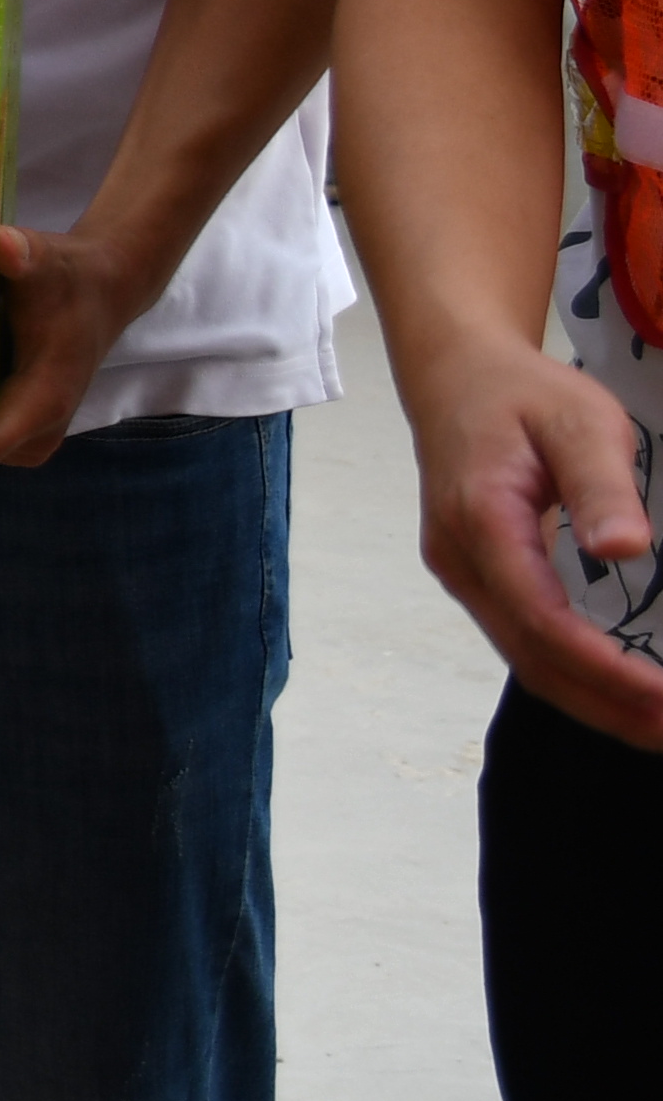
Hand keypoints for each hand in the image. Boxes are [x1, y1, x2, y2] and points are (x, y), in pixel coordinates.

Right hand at [392, 330, 662, 745]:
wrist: (457, 375)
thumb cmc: (522, 393)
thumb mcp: (579, 419)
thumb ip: (601, 485)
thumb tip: (627, 549)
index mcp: (481, 523)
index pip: (544, 622)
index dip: (606, 670)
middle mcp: (462, 562)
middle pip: (532, 659)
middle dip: (606, 706)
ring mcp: (464, 574)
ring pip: (526, 660)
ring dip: (592, 701)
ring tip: (656, 725)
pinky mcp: (477, 578)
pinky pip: (524, 642)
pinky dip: (575, 675)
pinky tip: (619, 685)